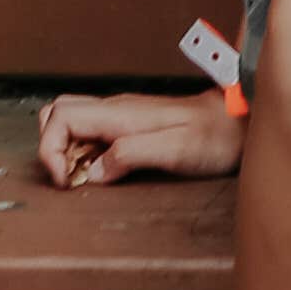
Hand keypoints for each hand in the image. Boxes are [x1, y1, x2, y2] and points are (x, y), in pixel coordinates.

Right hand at [38, 85, 242, 189]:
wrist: (239, 121)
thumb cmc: (214, 136)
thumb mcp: (176, 149)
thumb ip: (132, 154)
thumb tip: (93, 172)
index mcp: (120, 112)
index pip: (60, 117)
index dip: (51, 150)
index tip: (67, 180)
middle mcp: (115, 109)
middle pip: (56, 114)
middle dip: (51, 148)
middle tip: (71, 179)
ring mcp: (121, 116)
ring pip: (70, 122)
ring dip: (65, 151)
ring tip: (86, 177)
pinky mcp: (128, 126)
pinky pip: (89, 134)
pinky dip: (82, 153)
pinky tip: (103, 171)